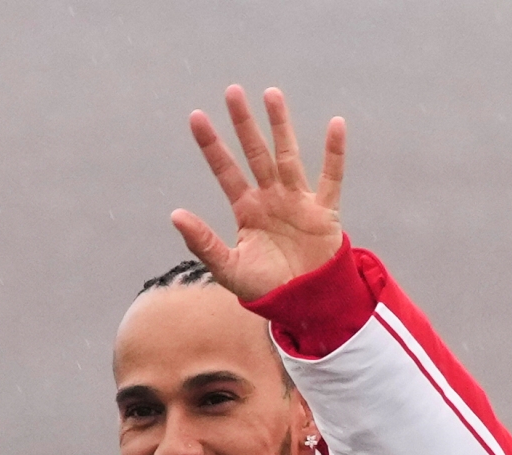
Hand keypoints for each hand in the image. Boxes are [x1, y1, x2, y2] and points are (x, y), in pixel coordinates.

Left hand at [171, 86, 346, 300]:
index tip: (196, 117)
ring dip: (280, 126)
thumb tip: (175, 215)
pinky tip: (335, 124)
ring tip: (271, 94)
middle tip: (232, 91)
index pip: (225, 170)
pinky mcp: (324, 211)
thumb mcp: (228, 269)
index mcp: (247, 210)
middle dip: (244, 124)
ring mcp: (298, 200)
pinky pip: (331, 177)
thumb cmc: (265, 289)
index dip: (211, 145)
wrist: (304, 305)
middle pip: (255, 153)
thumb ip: (203, 242)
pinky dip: (335, 153)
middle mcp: (271, 198)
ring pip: (288, 155)